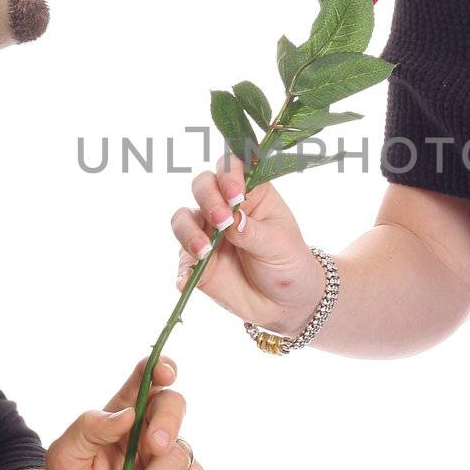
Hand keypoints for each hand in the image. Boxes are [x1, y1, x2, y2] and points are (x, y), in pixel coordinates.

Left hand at [45, 354, 204, 469]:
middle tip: (151, 446)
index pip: (145, 380)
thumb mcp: (64, 462)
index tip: (164, 373)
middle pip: (174, 404)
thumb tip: (128, 415)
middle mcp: (150, 435)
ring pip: (178, 455)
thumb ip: (88, 427)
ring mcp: (171, 463)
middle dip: (167, 422)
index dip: (159, 368)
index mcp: (121, 418)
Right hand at [171, 151, 325, 333]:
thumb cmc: (288, 263)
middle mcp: (224, 206)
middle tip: (221, 219)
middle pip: (202, 186)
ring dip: (188, 231)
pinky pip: (181, 259)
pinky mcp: (196, 260)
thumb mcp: (279, 245)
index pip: (232, 167)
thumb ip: (253, 231)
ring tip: (204, 250)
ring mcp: (207, 232)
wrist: (284, 302)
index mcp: (250, 193)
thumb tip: (230, 222)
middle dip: (208, 198)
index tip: (235, 194)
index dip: (228, 173)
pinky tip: (187, 278)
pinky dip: (182, 267)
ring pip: (183, 219)